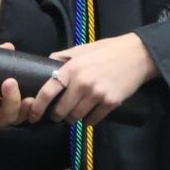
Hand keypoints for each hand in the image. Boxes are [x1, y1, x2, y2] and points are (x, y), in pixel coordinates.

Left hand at [27, 33, 158, 124]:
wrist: (137, 55)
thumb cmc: (107, 50)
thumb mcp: (82, 49)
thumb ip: (63, 57)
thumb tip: (46, 63)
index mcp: (72, 68)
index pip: (48, 91)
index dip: (37, 106)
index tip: (33, 114)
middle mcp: (82, 83)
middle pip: (61, 110)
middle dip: (57, 115)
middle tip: (57, 114)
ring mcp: (97, 94)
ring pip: (76, 117)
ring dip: (72, 118)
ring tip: (73, 114)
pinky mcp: (111, 102)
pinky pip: (93, 120)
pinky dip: (88, 120)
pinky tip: (88, 115)